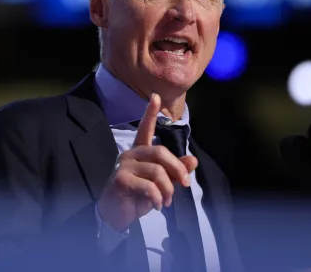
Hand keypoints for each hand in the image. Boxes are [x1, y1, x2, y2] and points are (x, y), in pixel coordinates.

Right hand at [97, 93, 198, 231]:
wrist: (116, 215)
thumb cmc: (137, 197)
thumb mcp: (161, 184)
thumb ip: (176, 172)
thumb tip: (194, 161)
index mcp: (139, 152)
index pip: (145, 129)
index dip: (150, 113)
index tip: (155, 96)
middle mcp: (130, 154)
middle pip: (160, 152)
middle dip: (177, 168)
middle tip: (185, 184)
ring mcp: (124, 166)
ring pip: (157, 171)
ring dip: (168, 189)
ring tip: (167, 202)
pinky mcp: (121, 180)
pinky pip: (149, 186)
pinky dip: (158, 197)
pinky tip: (157, 205)